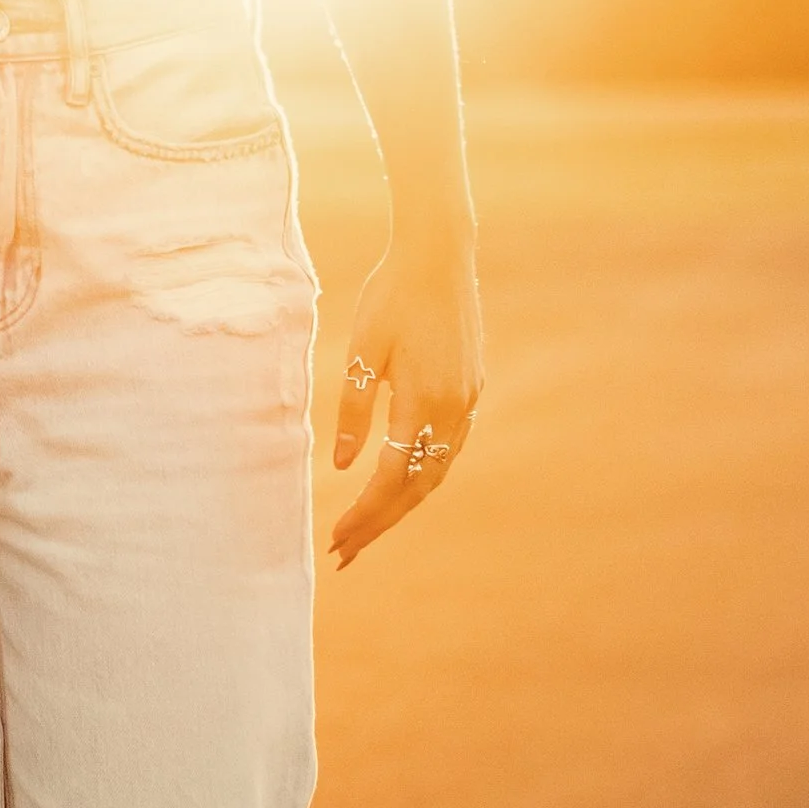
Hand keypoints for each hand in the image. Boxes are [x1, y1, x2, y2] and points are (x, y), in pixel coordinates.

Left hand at [329, 247, 483, 568]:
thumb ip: (353, 410)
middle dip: (381, 523)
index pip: (392, 478)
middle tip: (346, 553)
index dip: (364, 514)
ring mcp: (467, 400)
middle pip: (418, 487)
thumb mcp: (362, 348)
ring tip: (368, 527)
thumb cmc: (391, 295)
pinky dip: (424, 473)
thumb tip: (341, 466)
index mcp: (424, 401)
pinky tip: (403, 482)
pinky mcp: (472, 389)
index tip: (336, 541)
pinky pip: (449, 447)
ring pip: (437, 471)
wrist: (439, 254)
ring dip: (403, 504)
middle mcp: (453, 409)